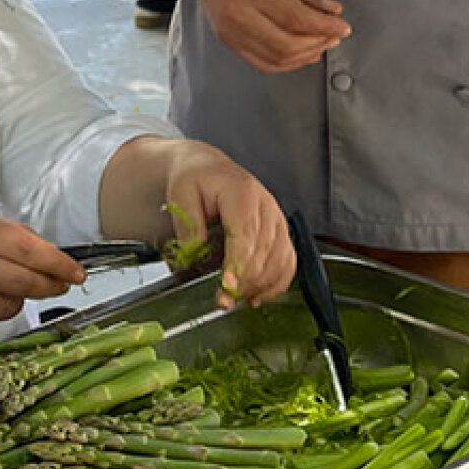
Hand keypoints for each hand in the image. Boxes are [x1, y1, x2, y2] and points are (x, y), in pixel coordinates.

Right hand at [156, 0, 347, 72]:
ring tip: (321, 43)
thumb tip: (330, 9)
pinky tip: (299, 52)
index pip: (296, 19)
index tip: (342, 26)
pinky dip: (285, 62)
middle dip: (318, 43)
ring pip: (275, 59)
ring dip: (304, 56)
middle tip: (334, 34)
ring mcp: (229, 31)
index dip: (325, 27)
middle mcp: (236, 15)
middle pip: (287, 45)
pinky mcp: (227, 39)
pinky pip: (261, 63)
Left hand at [159, 144, 295, 306]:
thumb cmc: (195, 180)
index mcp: (242, 193)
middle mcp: (266, 206)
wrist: (206, 168)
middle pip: (263, 252)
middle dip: (244, 282)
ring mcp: (277, 219)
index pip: (245, 235)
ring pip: (279, 260)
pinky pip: (288, 263)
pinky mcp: (280, 232)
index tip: (227, 286)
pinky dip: (276, 284)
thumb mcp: (180, 194)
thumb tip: (194, 253)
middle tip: (223, 300)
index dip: (238, 265)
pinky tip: (256, 296)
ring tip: (234, 298)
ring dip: (258, 286)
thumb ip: (188, 224)